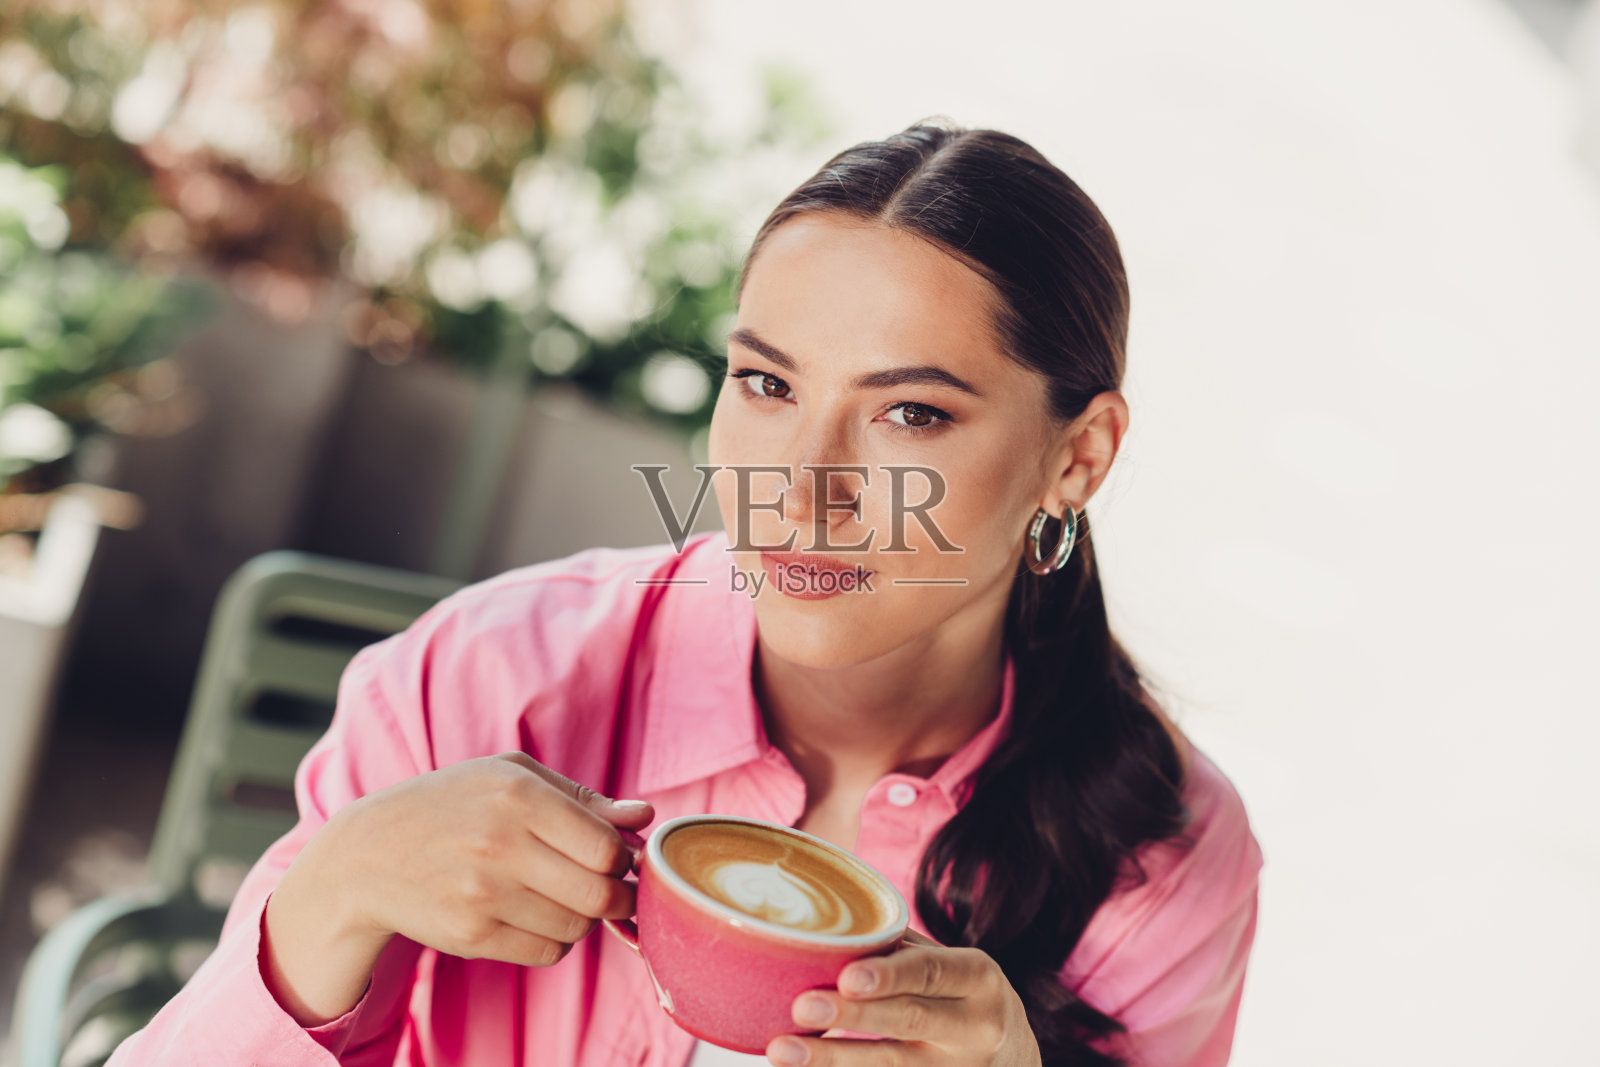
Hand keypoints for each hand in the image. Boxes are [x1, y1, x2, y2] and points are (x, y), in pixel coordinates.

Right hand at [264, 751, 653, 1023]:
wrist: (368, 854)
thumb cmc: (453, 804)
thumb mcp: (511, 777)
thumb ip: (583, 798)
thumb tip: (645, 816)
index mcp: (519, 796)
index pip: (607, 848)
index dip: (624, 857)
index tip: (616, 855)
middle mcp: (501, 846)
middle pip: (601, 895)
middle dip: (619, 897)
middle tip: (609, 887)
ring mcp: (483, 896)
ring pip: (578, 928)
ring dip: (586, 918)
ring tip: (564, 895)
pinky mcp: (471, 936)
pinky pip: (547, 952)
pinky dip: (557, 939)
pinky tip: (537, 914)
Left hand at [767, 929, 1040, 1066]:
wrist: (1012, 1057)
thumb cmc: (960, 993)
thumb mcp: (950, 965)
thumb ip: (900, 951)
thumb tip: (821, 931)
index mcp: (979, 978)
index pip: (931, 973)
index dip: (890, 975)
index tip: (846, 976)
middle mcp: (976, 1027)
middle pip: (908, 1021)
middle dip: (853, 1016)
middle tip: (801, 1007)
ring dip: (832, 1059)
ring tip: (782, 1050)